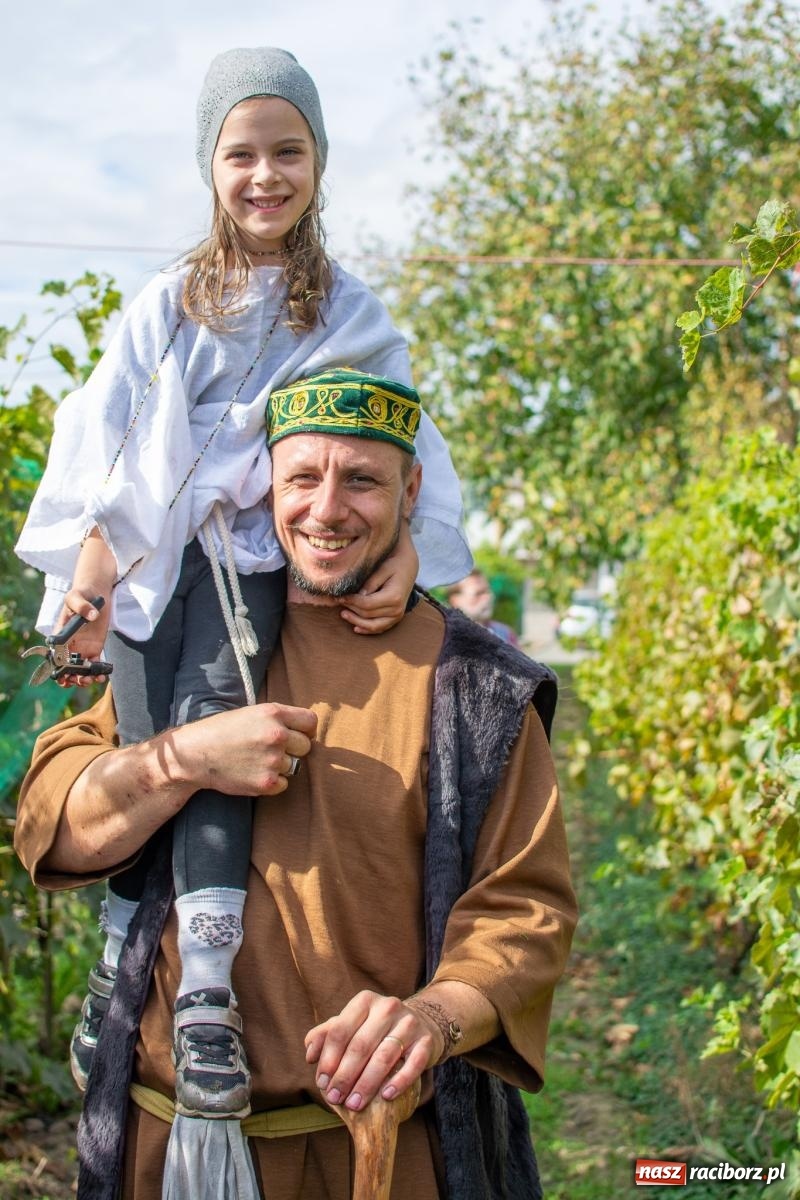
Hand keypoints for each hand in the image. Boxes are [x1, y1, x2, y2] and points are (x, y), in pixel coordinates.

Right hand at [55, 587, 111, 686]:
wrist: (95, 594)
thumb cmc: (81, 594)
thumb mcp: (76, 596)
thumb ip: (82, 605)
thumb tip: (92, 616)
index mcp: (60, 635)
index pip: (55, 656)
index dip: (57, 668)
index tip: (64, 675)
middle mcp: (70, 645)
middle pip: (66, 668)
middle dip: (70, 678)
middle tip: (79, 680)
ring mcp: (82, 648)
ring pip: (80, 670)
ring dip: (83, 679)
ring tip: (91, 680)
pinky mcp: (95, 648)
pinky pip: (94, 664)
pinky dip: (97, 672)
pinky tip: (102, 676)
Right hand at [169, 702, 317, 796]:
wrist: (195, 754)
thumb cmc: (221, 731)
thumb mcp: (251, 713)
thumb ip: (278, 718)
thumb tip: (305, 730)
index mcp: (273, 713)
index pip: (310, 722)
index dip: (305, 730)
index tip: (298, 735)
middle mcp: (276, 735)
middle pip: (305, 746)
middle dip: (293, 749)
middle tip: (271, 750)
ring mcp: (273, 760)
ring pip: (295, 766)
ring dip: (281, 766)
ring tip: (256, 761)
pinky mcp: (267, 782)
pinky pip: (284, 784)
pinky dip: (272, 782)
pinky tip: (253, 773)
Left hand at [304, 990, 444, 1111]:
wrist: (422, 1023)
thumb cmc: (377, 1029)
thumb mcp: (352, 1025)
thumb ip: (327, 1036)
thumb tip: (310, 1055)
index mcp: (365, 1001)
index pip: (340, 1030)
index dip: (328, 1058)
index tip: (322, 1083)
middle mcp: (388, 1007)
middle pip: (360, 1045)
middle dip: (345, 1075)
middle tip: (335, 1098)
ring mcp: (409, 1023)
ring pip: (384, 1056)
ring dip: (367, 1083)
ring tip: (355, 1104)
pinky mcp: (426, 1041)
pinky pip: (413, 1064)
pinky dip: (399, 1081)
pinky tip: (386, 1096)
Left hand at [339, 521, 418, 634]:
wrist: (408, 567)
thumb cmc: (394, 565)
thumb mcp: (382, 569)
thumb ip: (370, 583)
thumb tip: (357, 596)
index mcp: (394, 597)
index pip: (367, 604)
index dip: (351, 601)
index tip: (339, 596)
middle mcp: (397, 609)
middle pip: (368, 615)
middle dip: (351, 609)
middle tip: (338, 601)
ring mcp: (397, 616)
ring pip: (373, 625)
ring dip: (356, 621)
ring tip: (343, 614)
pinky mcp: (396, 619)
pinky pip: (380, 628)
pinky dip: (367, 629)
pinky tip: (355, 627)